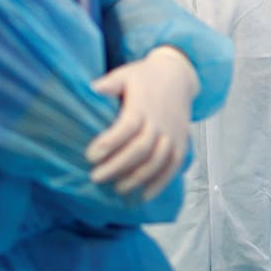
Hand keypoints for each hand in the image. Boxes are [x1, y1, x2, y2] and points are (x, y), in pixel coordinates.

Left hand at [85, 46, 199, 199]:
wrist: (178, 76)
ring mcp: (173, 134)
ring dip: (137, 178)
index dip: (109, 143)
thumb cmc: (144, 78)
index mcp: (142, 105)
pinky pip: (173, 166)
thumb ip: (108, 84)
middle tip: (96, 177)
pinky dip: (161, 183)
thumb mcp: (124, 75)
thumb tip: (88, 91)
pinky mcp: (181, 142)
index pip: (126, 127)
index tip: (90, 156)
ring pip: (157, 161)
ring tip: (117, 188)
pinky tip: (144, 195)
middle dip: (117, 166)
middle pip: (140, 149)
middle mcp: (160, 121)